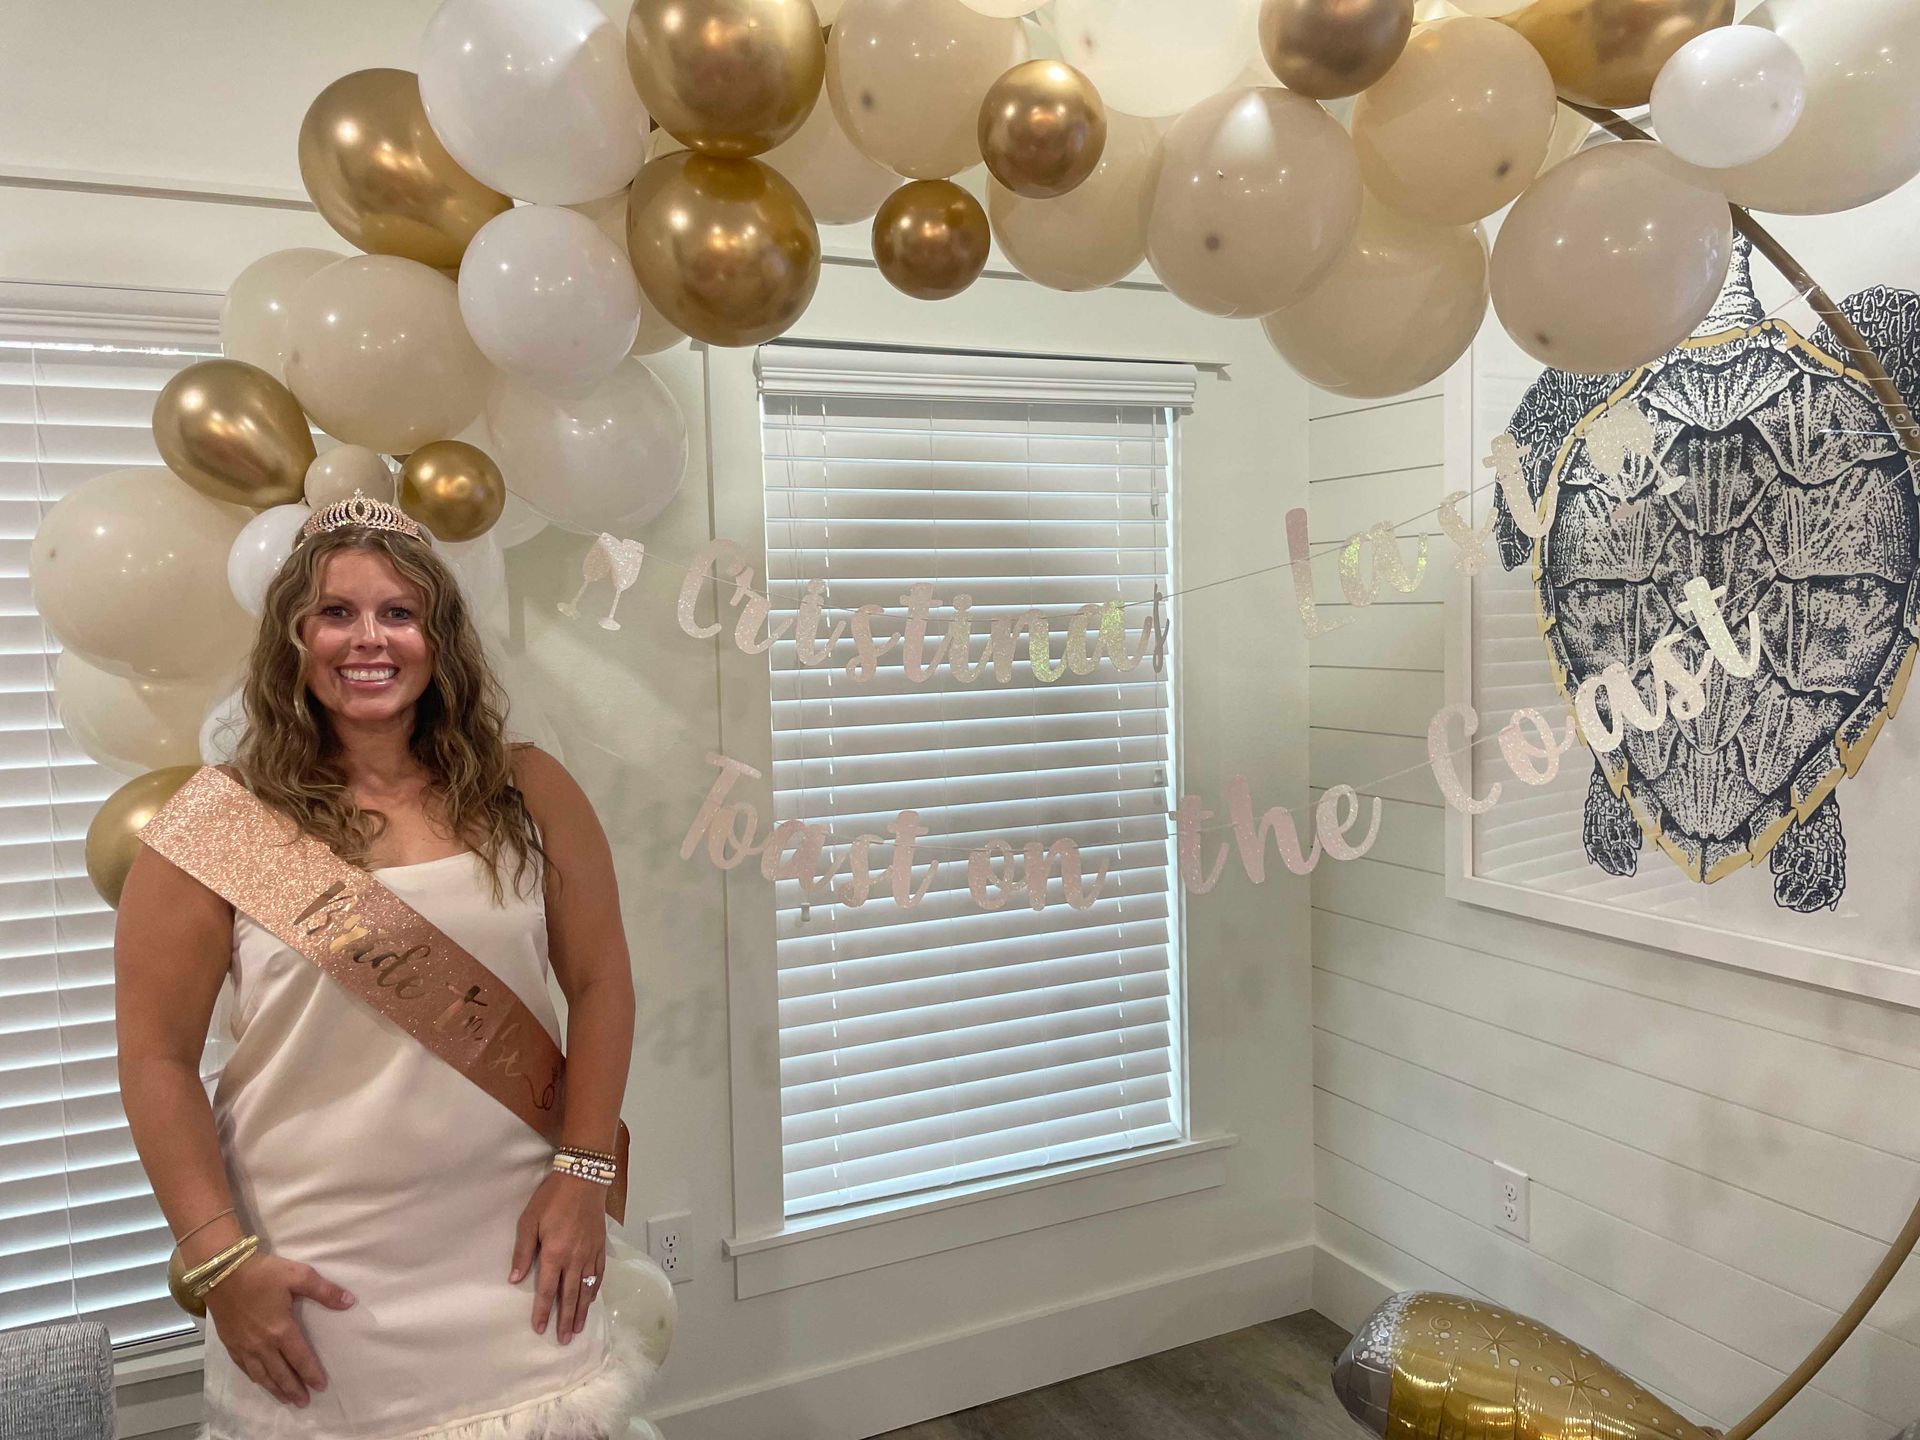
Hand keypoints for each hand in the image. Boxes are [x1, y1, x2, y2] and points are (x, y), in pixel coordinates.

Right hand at [205, 1253, 354, 1407]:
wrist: (221, 1272)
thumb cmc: (262, 1273)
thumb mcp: (298, 1276)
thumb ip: (325, 1291)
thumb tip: (349, 1302)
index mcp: (281, 1330)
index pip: (301, 1358)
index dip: (311, 1373)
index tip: (321, 1386)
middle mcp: (262, 1344)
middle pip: (281, 1373)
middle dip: (294, 1389)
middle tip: (304, 1401)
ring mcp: (244, 1346)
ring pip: (262, 1375)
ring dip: (275, 1389)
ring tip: (286, 1399)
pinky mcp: (230, 1343)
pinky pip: (244, 1368)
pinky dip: (256, 1378)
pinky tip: (260, 1381)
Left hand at [510, 1172, 606, 1343]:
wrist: (584, 1178)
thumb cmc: (552, 1198)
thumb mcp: (529, 1221)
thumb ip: (523, 1251)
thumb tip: (515, 1279)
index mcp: (555, 1253)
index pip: (548, 1290)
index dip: (543, 1311)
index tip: (540, 1328)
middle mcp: (575, 1259)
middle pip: (570, 1295)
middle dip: (565, 1319)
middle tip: (562, 1340)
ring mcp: (590, 1254)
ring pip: (586, 1289)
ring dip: (581, 1310)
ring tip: (577, 1329)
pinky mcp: (600, 1247)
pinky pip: (599, 1275)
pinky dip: (595, 1291)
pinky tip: (591, 1300)